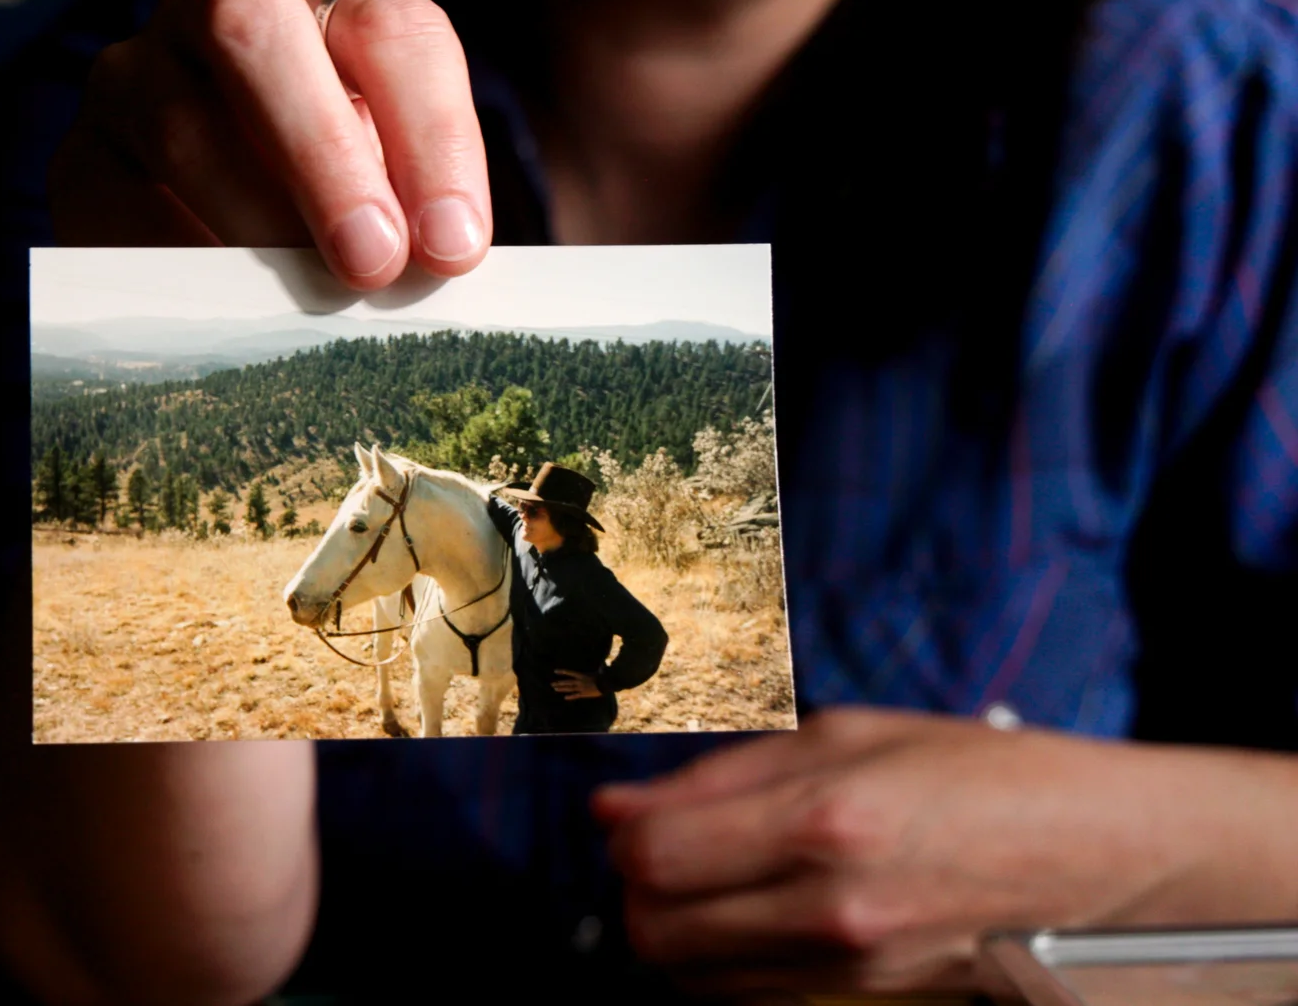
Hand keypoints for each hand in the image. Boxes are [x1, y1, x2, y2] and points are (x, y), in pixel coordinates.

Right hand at [49, 0, 491, 288]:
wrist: (224, 218)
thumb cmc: (346, 193)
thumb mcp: (396, 178)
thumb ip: (416, 206)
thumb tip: (433, 271)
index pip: (391, 31)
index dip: (432, 139)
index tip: (452, 247)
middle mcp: (224, 2)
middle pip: (257, 33)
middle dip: (324, 155)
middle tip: (373, 263)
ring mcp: (139, 71)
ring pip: (180, 120)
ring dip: (254, 219)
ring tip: (306, 298)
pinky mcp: (84, 155)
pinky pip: (115, 200)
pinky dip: (176, 257)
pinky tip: (225, 306)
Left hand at [551, 669, 600, 699]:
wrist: (605, 684)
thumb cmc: (602, 677)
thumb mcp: (597, 671)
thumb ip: (596, 669)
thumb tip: (602, 663)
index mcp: (582, 675)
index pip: (569, 673)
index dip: (562, 672)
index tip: (555, 671)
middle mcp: (579, 681)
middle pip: (567, 682)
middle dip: (559, 683)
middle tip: (552, 684)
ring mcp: (581, 688)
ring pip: (569, 689)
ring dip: (562, 689)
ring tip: (555, 689)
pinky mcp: (584, 694)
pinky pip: (576, 696)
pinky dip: (570, 697)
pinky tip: (565, 697)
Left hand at [590, 706, 1297, 995]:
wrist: (1098, 856)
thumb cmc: (979, 774)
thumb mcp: (847, 734)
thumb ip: (720, 774)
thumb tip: (615, 805)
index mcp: (823, 818)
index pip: (654, 854)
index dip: (618, 831)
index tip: (622, 810)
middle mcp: (828, 904)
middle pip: (654, 929)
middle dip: (634, 887)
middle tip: (657, 845)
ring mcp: (848, 964)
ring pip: (689, 974)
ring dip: (671, 926)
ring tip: (704, 876)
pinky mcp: (863, 996)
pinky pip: (745, 994)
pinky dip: (719, 959)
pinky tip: (746, 911)